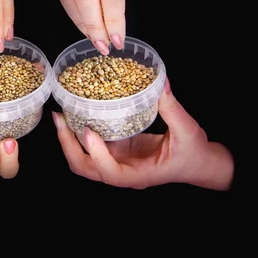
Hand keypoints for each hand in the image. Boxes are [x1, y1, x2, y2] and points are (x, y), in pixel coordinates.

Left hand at [52, 78, 233, 190]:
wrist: (197, 163)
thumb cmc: (193, 153)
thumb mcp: (187, 130)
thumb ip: (172, 108)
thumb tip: (159, 83)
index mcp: (139, 174)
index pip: (111, 173)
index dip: (97, 155)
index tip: (89, 132)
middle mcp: (123, 171)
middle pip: (86, 168)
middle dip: (68, 146)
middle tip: (60, 119)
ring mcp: (118, 161)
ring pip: (85, 159)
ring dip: (70, 139)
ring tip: (62, 115)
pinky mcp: (118, 150)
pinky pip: (94, 144)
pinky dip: (82, 130)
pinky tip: (78, 111)